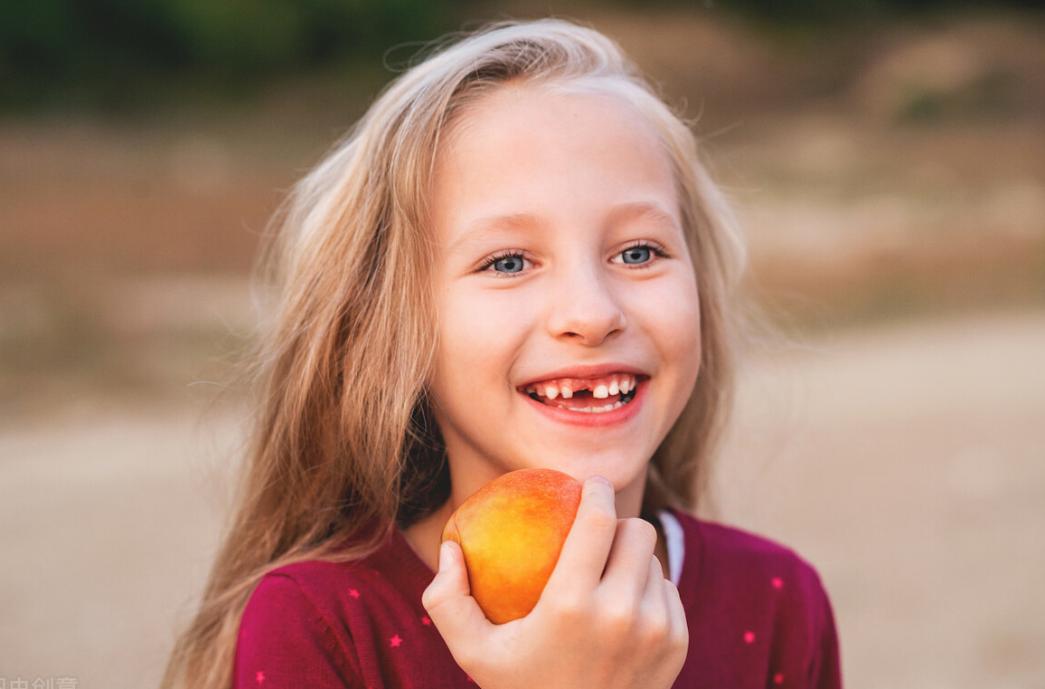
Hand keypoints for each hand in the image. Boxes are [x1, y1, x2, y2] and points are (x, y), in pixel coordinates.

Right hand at [421, 475, 688, 688]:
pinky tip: (624, 606)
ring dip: (631, 559)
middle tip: (597, 531)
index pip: (598, 520)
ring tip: (605, 574)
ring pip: (653, 561)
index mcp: (570, 606)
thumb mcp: (473, 654)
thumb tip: (452, 547)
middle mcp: (621, 614)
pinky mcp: (676, 645)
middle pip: (636, 531)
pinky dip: (648, 591)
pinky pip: (667, 592)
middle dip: (617, 523)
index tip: (587, 483)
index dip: (596, 490)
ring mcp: (655, 630)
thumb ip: (447, 600)